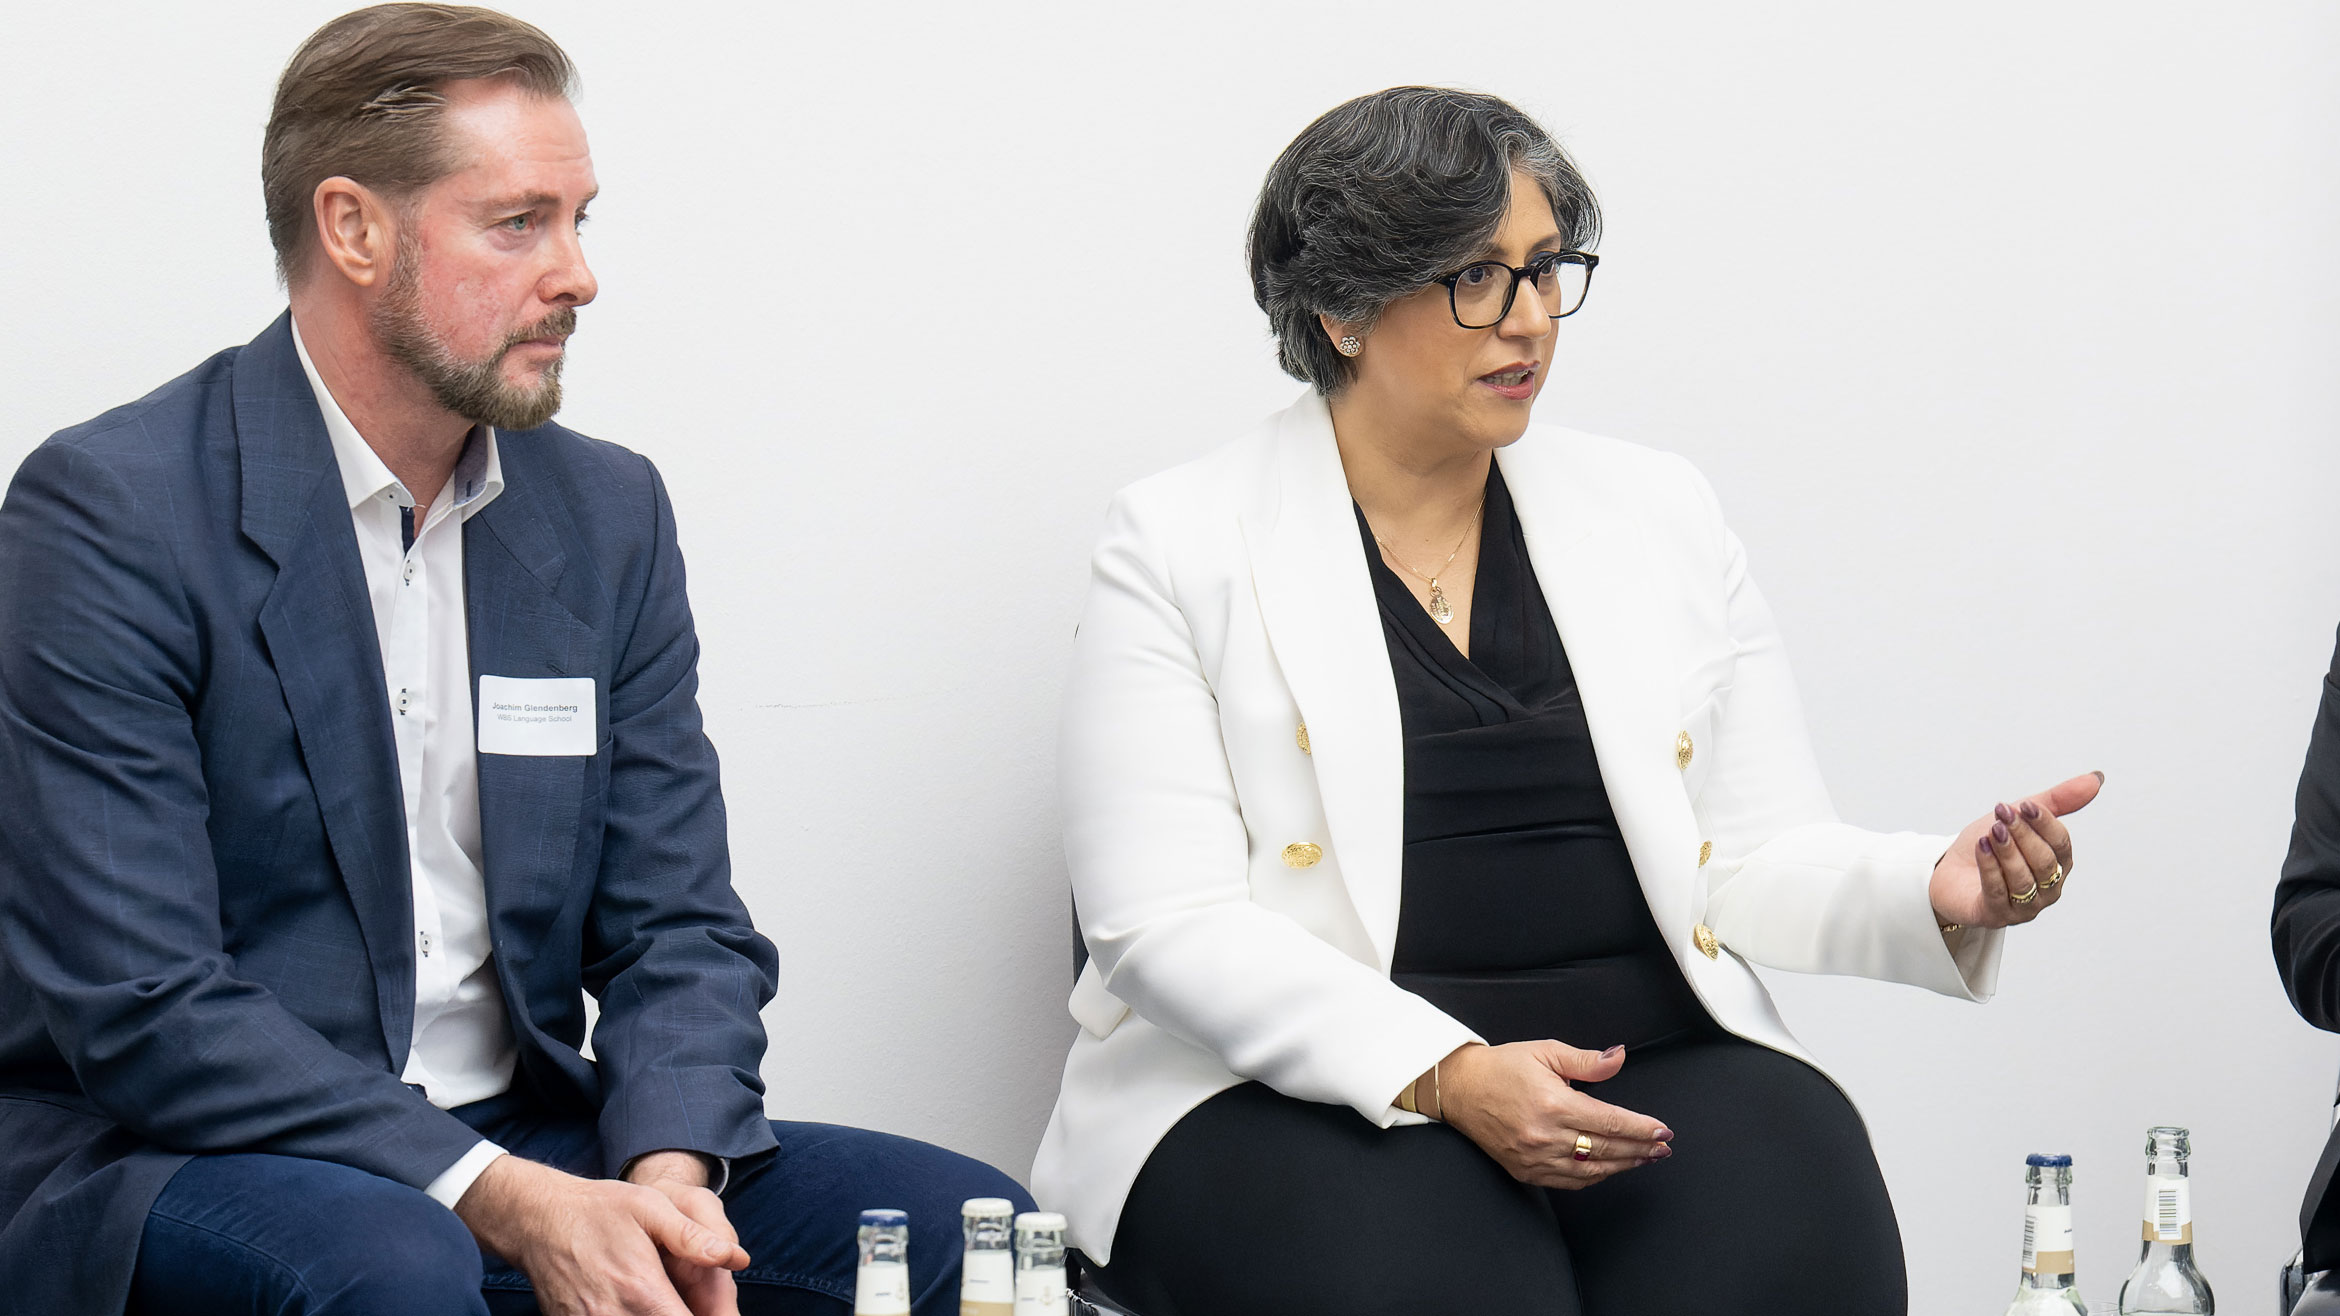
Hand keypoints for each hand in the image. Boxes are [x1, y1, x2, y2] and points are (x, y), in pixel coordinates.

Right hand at [455, 1155, 748, 1315]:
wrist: (538, 1219)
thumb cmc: (599, 1209)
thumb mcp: (650, 1207)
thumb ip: (692, 1236)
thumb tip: (736, 1258)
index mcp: (642, 1289)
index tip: (714, 1310)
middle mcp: (613, 1315)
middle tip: (686, 1302)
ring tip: (665, 1301)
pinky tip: (637, 1305)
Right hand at [1427, 1041, 1672, 1188]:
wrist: (1460, 1088)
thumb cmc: (1503, 1067)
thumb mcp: (1545, 1051)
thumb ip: (1586, 1061)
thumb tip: (1619, 1057)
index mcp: (1553, 1104)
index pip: (1609, 1122)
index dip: (1641, 1128)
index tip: (1663, 1130)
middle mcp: (1546, 1136)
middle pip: (1606, 1149)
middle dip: (1640, 1149)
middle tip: (1663, 1147)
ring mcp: (1535, 1158)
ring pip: (1591, 1170)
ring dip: (1623, 1166)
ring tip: (1645, 1158)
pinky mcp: (1525, 1171)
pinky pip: (1569, 1182)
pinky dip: (1595, 1177)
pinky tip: (1610, 1168)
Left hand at [1929, 771, 2101, 929]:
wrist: (1949, 870)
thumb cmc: (1989, 844)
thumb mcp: (2020, 818)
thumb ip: (2057, 801)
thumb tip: (2096, 778)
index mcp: (2058, 865)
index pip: (2061, 844)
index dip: (2045, 823)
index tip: (2025, 805)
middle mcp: (2047, 889)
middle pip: (2043, 862)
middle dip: (2023, 835)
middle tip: (2002, 814)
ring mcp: (2024, 906)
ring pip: (2023, 879)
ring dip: (2007, 851)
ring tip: (1992, 830)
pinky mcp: (1997, 915)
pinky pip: (1997, 891)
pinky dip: (1990, 867)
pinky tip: (1982, 847)